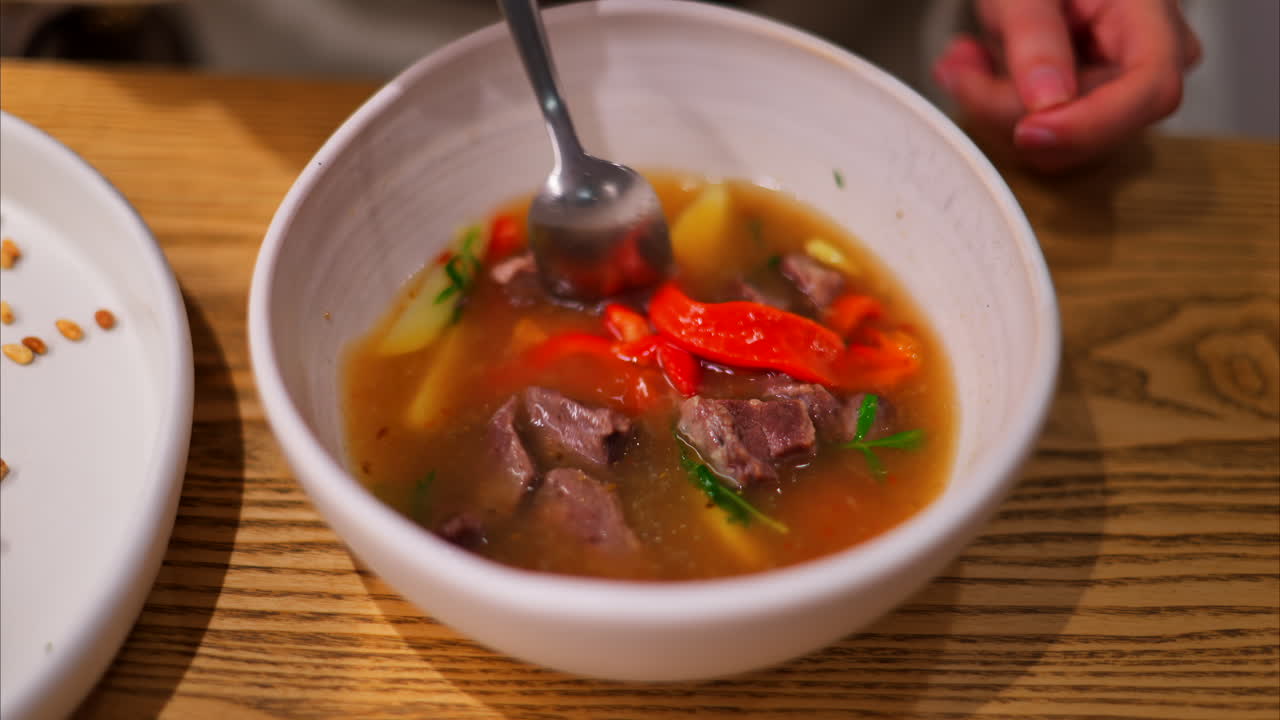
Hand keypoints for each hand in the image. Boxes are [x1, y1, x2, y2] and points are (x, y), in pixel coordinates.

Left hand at [933, 0, 1200, 172]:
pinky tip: (977, 71)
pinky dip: (997, 112)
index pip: (1151, 90)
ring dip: (995, 110)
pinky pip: (1042, 140)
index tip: (1027, 130)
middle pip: (1095, 127)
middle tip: (962, 70)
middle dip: (1014, 108)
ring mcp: (1121, 92)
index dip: (1090, 124)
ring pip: (1060, 146)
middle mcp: (1150, 62)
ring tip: (965, 62)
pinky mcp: (1087, 112)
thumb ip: (1036, 35)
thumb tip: (1047, 105)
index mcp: (1152, 17)